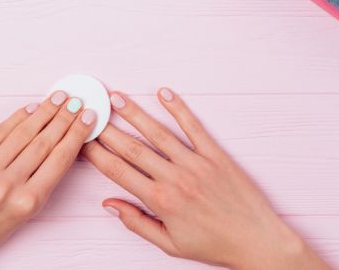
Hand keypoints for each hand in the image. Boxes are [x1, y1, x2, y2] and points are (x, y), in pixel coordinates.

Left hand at [0, 91, 96, 269]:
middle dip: (64, 119)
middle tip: (76, 102)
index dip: (76, 134)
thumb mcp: (27, 211)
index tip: (88, 119)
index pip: (60, 158)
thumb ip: (44, 179)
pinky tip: (31, 108)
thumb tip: (62, 143)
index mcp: (28, 201)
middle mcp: (8, 185)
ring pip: (23, 133)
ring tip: (58, 99)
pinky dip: (17, 117)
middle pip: (44, 142)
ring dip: (44, 112)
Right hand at [84, 88, 331, 269]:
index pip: (118, 171)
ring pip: (158, 133)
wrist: (257, 241)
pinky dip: (178, 109)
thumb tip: (109, 204)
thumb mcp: (169, 244)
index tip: (82, 141)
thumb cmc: (214, 245)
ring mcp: (196, 164)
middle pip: (132, 148)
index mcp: (161, 201)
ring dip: (135, 113)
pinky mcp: (216, 155)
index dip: (96, 154)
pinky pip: (194, 127)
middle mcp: (175, 179)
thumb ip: (136, 222)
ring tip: (116, 97)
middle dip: (108, 129)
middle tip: (91, 113)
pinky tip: (163, 93)